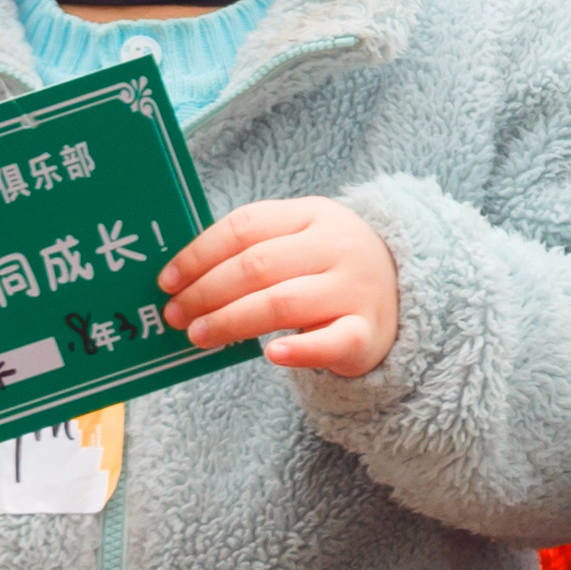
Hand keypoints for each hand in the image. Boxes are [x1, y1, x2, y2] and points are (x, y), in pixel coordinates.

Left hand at [160, 196, 398, 377]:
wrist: (403, 290)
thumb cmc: (328, 267)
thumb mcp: (301, 239)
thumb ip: (252, 248)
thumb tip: (181, 278)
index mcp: (313, 214)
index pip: (245, 226)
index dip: (199, 253)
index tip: (167, 281)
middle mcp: (337, 246)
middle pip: (259, 265)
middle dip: (207, 291)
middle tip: (175, 315)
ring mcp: (356, 289)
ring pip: (284, 303)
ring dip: (232, 320)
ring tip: (199, 336)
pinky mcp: (367, 332)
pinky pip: (332, 341)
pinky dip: (300, 349)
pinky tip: (271, 356)